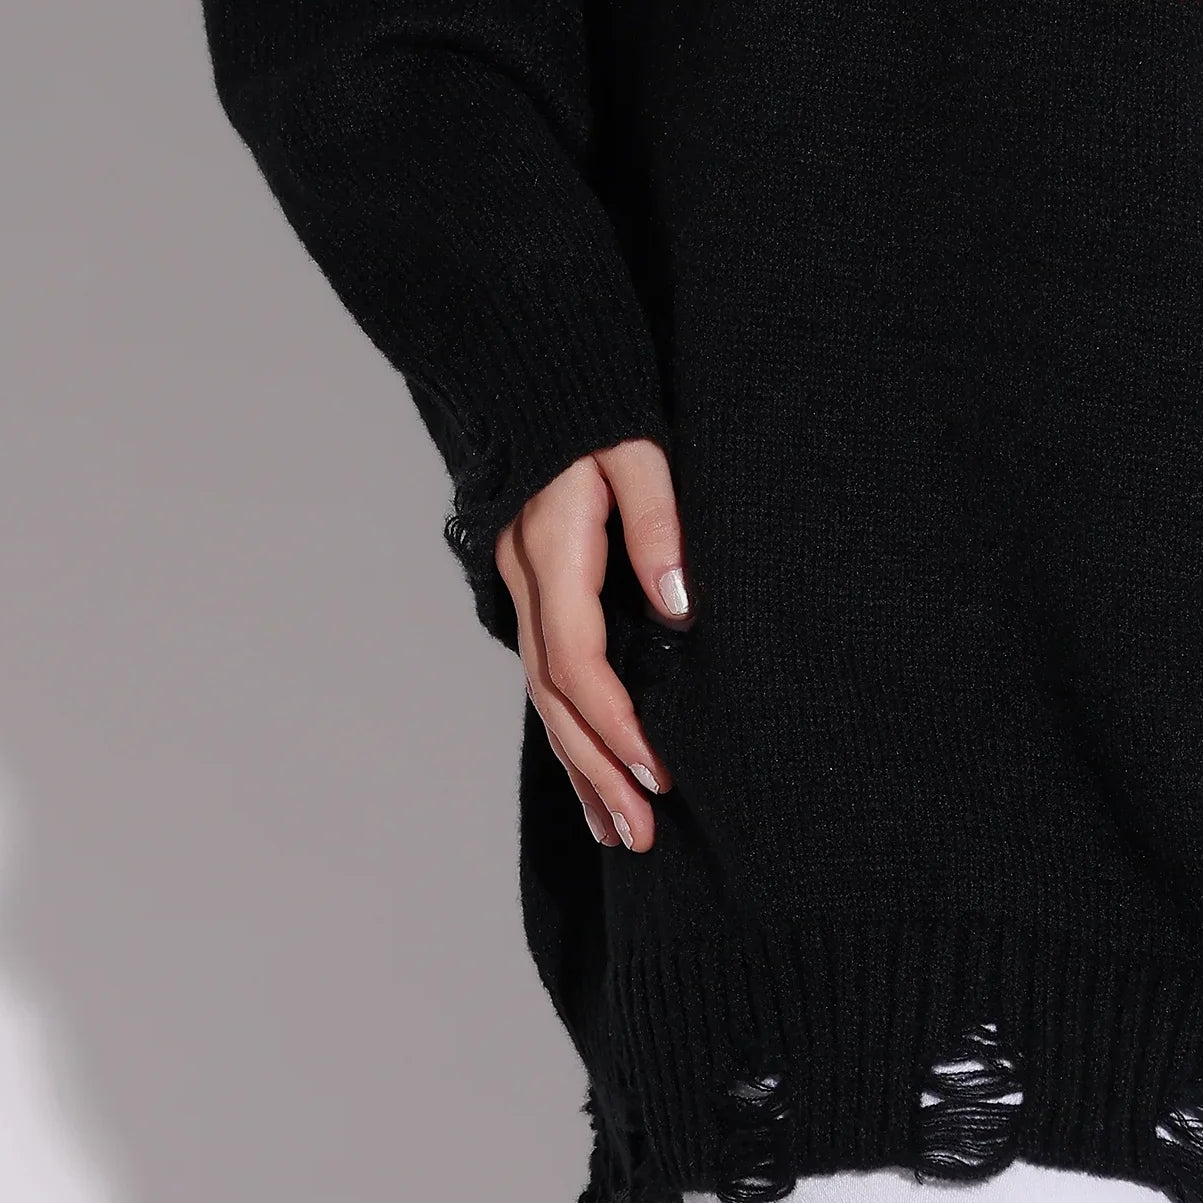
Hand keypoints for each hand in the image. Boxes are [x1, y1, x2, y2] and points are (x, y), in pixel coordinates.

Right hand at [494, 435, 688, 851]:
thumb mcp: (636, 448)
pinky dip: (569, 729)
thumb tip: (679, 607)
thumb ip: (658, 522)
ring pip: (545, 697)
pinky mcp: (535, 591)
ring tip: (616, 832)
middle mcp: (528, 583)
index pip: (580, 661)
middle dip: (596, 771)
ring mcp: (524, 590)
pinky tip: (591, 770)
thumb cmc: (594, 405)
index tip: (657, 772)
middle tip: (641, 835)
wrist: (534, 367)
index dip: (616, 723)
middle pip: (556, 698)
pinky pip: (547, 674)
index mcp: (553, 554)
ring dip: (579, 766)